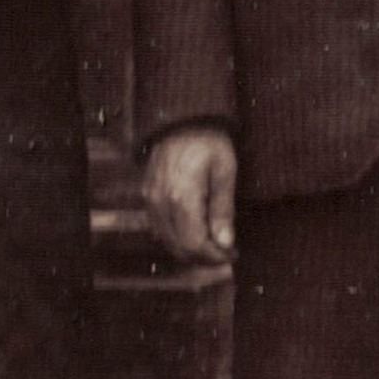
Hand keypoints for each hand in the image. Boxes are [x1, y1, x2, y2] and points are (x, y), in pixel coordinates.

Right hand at [143, 124, 238, 264]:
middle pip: (179, 247)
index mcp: (182, 198)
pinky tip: (195, 233)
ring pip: (166, 241)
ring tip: (214, 245)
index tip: (232, 254)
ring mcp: (150, 200)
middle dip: (204, 256)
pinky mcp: (147, 196)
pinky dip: (176, 238)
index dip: (214, 256)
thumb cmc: (210, 143)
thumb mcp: (225, 173)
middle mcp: (160, 203)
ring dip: (190, 249)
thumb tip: (225, 243)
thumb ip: (223, 210)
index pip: (194, 244)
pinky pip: (159, 228)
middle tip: (226, 253)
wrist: (183, 121)